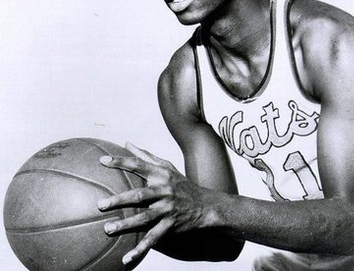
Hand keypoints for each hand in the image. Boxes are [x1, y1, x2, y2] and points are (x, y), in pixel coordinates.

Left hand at [97, 142, 210, 267]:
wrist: (204, 205)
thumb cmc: (181, 183)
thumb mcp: (167, 167)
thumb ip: (146, 155)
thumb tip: (127, 143)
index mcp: (161, 175)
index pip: (139, 165)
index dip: (121, 162)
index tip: (102, 160)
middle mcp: (164, 191)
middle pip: (139, 195)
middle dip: (119, 200)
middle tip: (100, 205)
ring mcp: (168, 209)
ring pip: (145, 218)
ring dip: (126, 225)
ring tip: (107, 229)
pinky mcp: (170, 225)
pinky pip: (153, 238)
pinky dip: (140, 250)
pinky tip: (126, 259)